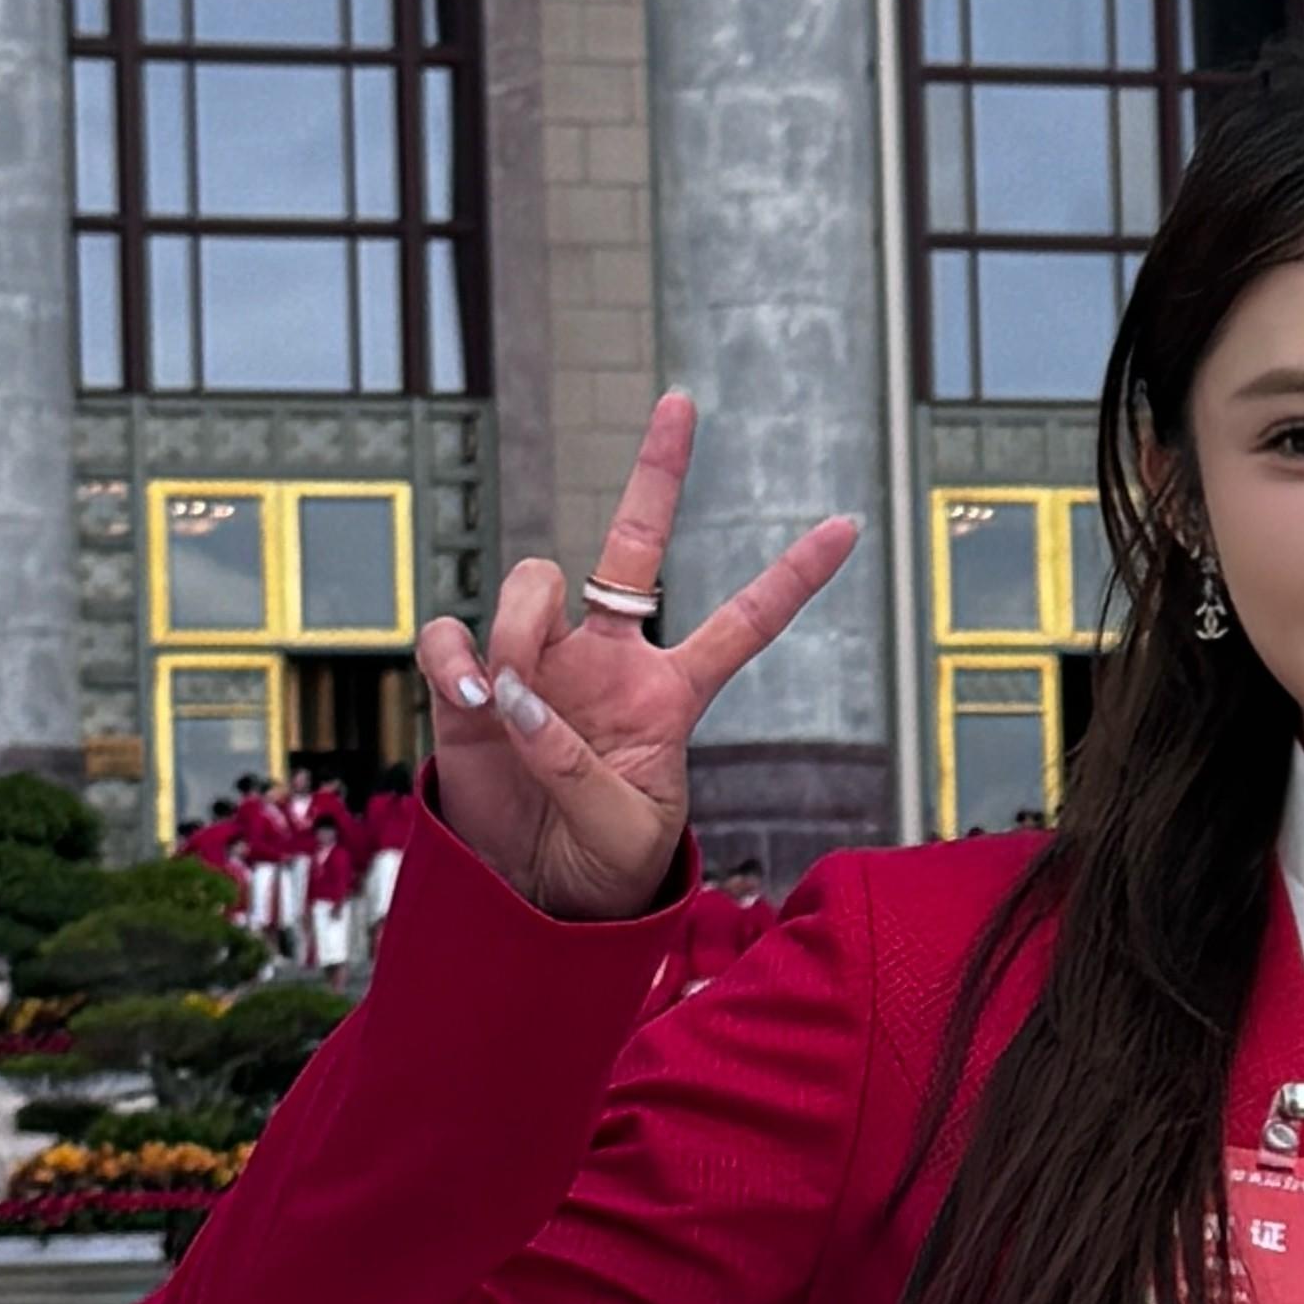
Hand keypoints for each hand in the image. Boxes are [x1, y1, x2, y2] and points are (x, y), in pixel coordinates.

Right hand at [410, 393, 857, 922]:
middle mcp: (608, 659)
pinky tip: (472, 698)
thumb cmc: (603, 868)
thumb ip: (576, 766)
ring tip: (510, 696)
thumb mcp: (624, 832)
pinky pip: (453, 636)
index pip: (744, 622)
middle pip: (634, 544)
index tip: (850, 526)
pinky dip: (456, 657)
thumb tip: (519, 697)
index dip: (795, 578)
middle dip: (659, 472)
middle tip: (681, 403)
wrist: (534, 900)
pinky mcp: (470, 685)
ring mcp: (539, 664)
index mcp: (671, 693)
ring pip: (533, 579)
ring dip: (519, 622)